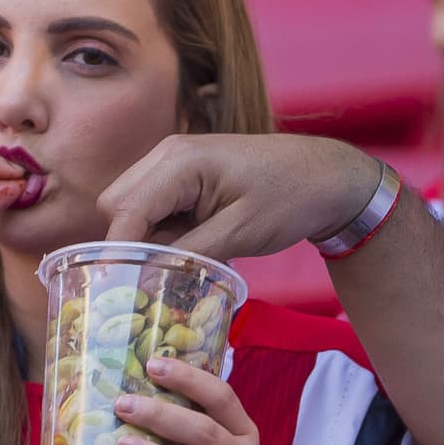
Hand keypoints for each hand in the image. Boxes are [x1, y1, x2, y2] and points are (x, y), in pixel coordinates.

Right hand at [97, 133, 381, 261]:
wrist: (326, 177)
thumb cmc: (289, 199)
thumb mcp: (239, 233)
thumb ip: (189, 256)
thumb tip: (145, 281)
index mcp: (179, 161)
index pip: (125, 211)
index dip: (117, 252)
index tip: (119, 289)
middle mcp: (166, 155)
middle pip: (117, 205)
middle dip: (128, 243)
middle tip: (156, 275)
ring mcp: (171, 163)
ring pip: (131, 208)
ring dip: (146, 239)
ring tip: (182, 261)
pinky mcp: (181, 176)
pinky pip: (152, 208)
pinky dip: (161, 232)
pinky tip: (190, 246)